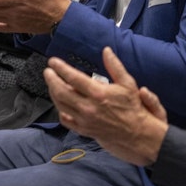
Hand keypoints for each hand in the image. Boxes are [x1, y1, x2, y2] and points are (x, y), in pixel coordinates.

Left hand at [44, 47, 167, 165]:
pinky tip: (60, 104)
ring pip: (61, 105)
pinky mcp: (84, 130)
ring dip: (53, 93)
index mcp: (98, 93)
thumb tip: (106, 50)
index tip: (52, 61)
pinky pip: (66, 120)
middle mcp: (88, 107)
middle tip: (47, 72)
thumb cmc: (134, 108)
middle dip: (51, 80)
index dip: (60, 68)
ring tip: (52, 84)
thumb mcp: (128, 84)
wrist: (138, 134)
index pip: (73, 77)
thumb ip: (115, 66)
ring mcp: (84, 120)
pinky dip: (60, 110)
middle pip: (61, 91)